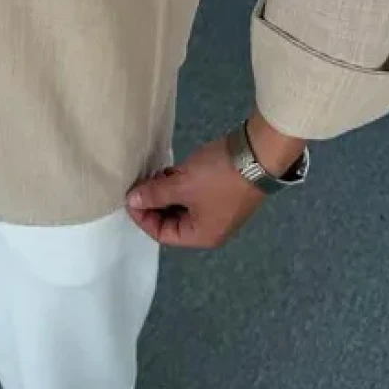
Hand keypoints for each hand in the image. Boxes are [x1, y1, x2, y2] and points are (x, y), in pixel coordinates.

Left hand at [126, 114, 303, 247]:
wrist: (258, 153)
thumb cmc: (218, 176)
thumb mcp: (182, 184)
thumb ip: (155, 194)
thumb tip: (132, 201)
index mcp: (202, 236)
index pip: (163, 234)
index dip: (143, 217)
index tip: (130, 196)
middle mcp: (211, 229)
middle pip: (173, 222)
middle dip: (155, 203)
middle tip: (141, 184)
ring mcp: (219, 211)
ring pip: (183, 206)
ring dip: (167, 192)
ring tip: (156, 174)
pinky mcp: (224, 193)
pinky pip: (195, 195)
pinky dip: (181, 186)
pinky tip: (173, 171)